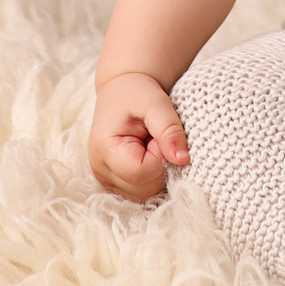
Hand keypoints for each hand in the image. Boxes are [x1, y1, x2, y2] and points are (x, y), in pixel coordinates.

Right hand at [89, 71, 187, 201]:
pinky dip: (153, 178)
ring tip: (150, 146)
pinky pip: (143, 193)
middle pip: (144, 189)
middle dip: (159, 165)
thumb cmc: (137, 93)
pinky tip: (148, 157)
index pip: (141, 173)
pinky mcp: (116, 184)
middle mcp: (101, 171)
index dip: (159, 156)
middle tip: (154, 139)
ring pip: (145, 195)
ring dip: (157, 173)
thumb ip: (169, 130)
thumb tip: (183, 159)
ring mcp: (107, 181)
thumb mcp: (156, 103)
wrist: (122, 90)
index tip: (156, 136)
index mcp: (104, 150)